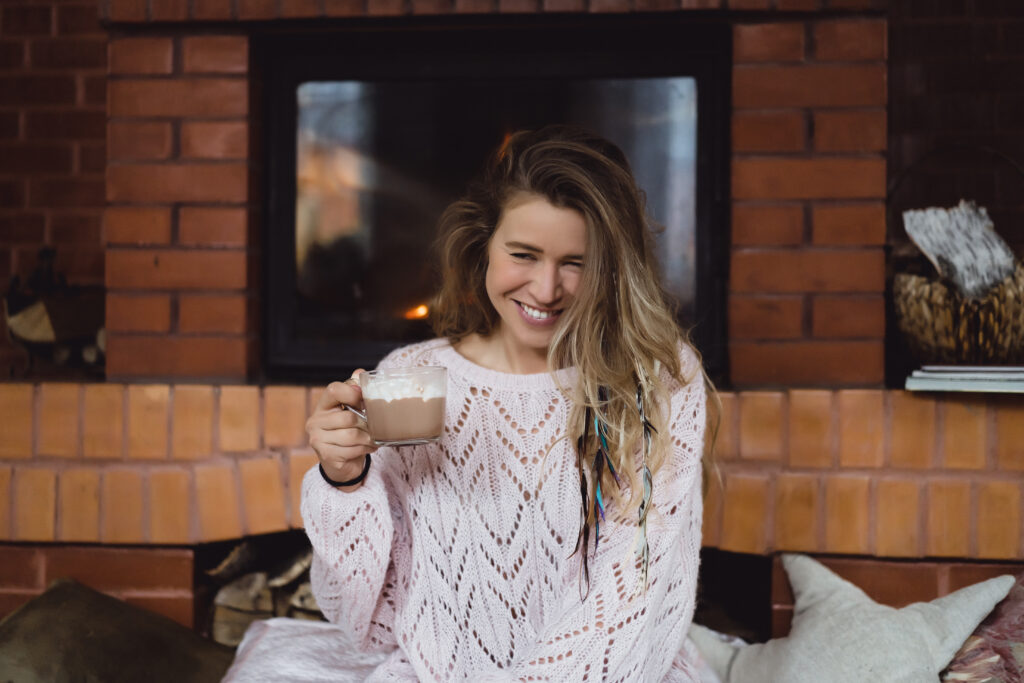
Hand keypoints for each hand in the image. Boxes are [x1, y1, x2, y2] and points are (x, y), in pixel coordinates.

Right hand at [306, 370, 375, 487]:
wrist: (342, 463)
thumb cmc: (349, 431)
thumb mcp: (352, 410)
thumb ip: (355, 391)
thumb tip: (359, 372)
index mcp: (323, 405)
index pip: (334, 390)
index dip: (352, 392)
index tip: (363, 399)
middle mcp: (315, 421)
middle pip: (348, 417)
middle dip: (366, 424)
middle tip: (373, 428)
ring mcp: (317, 439)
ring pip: (352, 435)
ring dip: (367, 438)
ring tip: (372, 439)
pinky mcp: (325, 455)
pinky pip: (351, 450)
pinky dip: (365, 449)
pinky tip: (368, 448)